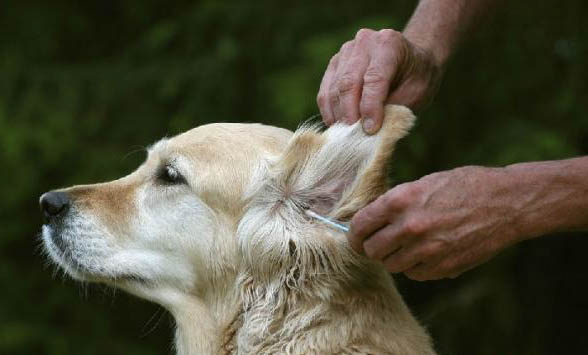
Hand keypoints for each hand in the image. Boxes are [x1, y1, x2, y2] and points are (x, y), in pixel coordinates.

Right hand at [317, 28, 442, 133]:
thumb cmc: (416, 78)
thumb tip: (368, 130)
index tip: (370, 130)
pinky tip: (336, 125)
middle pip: (349, 82)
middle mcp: (364, 42)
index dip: (370, 107)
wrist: (411, 60)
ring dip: (338, 115)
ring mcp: (346, 51)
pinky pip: (325, 91)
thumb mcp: (416, 93)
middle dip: (350, 113)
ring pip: (334, 88)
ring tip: (345, 135)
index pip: (374, 78)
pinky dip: (329, 111)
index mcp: (389, 44)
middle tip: (353, 136)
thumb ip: (394, 108)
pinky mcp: (334, 64)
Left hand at [349, 166, 524, 280]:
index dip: (354, 234)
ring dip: (394, 257)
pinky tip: (427, 252)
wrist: (507, 203)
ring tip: (408, 245)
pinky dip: (415, 267)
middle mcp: (409, 227)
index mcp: (400, 201)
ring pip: (391, 265)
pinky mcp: (443, 267)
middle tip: (380, 243)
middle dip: (372, 247)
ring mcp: (426, 250)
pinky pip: (415, 274)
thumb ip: (395, 203)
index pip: (359, 226)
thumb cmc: (465, 186)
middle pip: (372, 250)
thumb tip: (372, 220)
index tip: (357, 237)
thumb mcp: (424, 183)